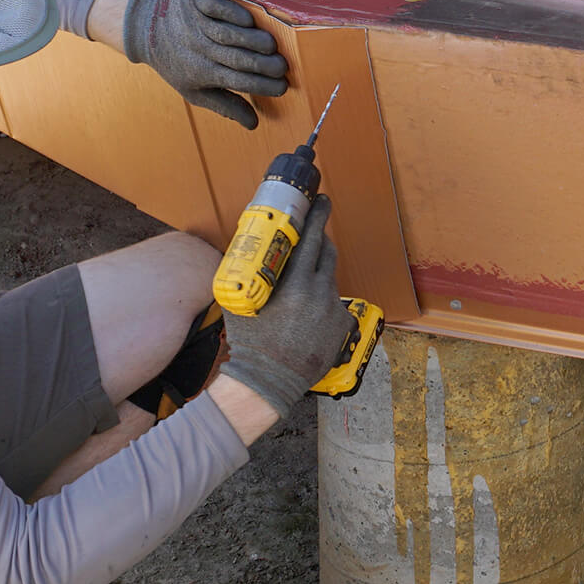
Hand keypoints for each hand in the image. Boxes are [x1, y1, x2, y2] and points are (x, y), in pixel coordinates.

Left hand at [123, 0, 287, 128]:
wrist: (143, 27)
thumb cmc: (174, 61)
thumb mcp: (194, 91)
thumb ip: (225, 105)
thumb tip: (253, 124)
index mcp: (200, 73)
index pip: (237, 82)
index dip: (261, 86)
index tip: (282, 87)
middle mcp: (198, 49)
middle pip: (237, 59)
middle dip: (263, 65)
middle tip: (283, 68)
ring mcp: (196, 23)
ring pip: (229, 34)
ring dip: (254, 41)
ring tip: (272, 47)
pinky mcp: (194, 1)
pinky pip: (217, 8)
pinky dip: (234, 14)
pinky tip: (250, 22)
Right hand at [219, 196, 357, 417]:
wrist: (268, 382)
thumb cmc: (250, 343)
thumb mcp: (242, 301)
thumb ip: (248, 274)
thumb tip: (246, 249)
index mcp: (296, 285)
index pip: (311, 240)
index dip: (317, 217)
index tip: (322, 201)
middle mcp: (320, 294)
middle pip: (327, 253)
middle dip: (321, 239)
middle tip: (314, 231)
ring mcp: (333, 311)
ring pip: (329, 279)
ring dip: (318, 273)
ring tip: (301, 282)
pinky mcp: (340, 327)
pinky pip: (333, 304)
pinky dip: (322, 302)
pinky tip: (307, 314)